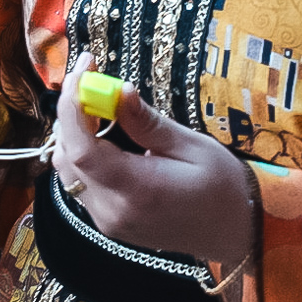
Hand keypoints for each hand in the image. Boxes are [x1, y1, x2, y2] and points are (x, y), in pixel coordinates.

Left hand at [52, 54, 254, 268]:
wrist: (235, 233)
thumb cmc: (223, 188)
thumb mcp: (192, 147)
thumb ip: (147, 123)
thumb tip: (118, 91)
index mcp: (137, 192)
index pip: (83, 149)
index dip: (74, 106)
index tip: (84, 68)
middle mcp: (112, 211)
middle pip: (67, 156)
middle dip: (72, 112)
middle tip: (93, 78)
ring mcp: (106, 221)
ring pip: (66, 170)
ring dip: (74, 132)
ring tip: (98, 101)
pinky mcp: (107, 221)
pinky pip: (79, 182)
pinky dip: (81, 151)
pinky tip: (103, 131)